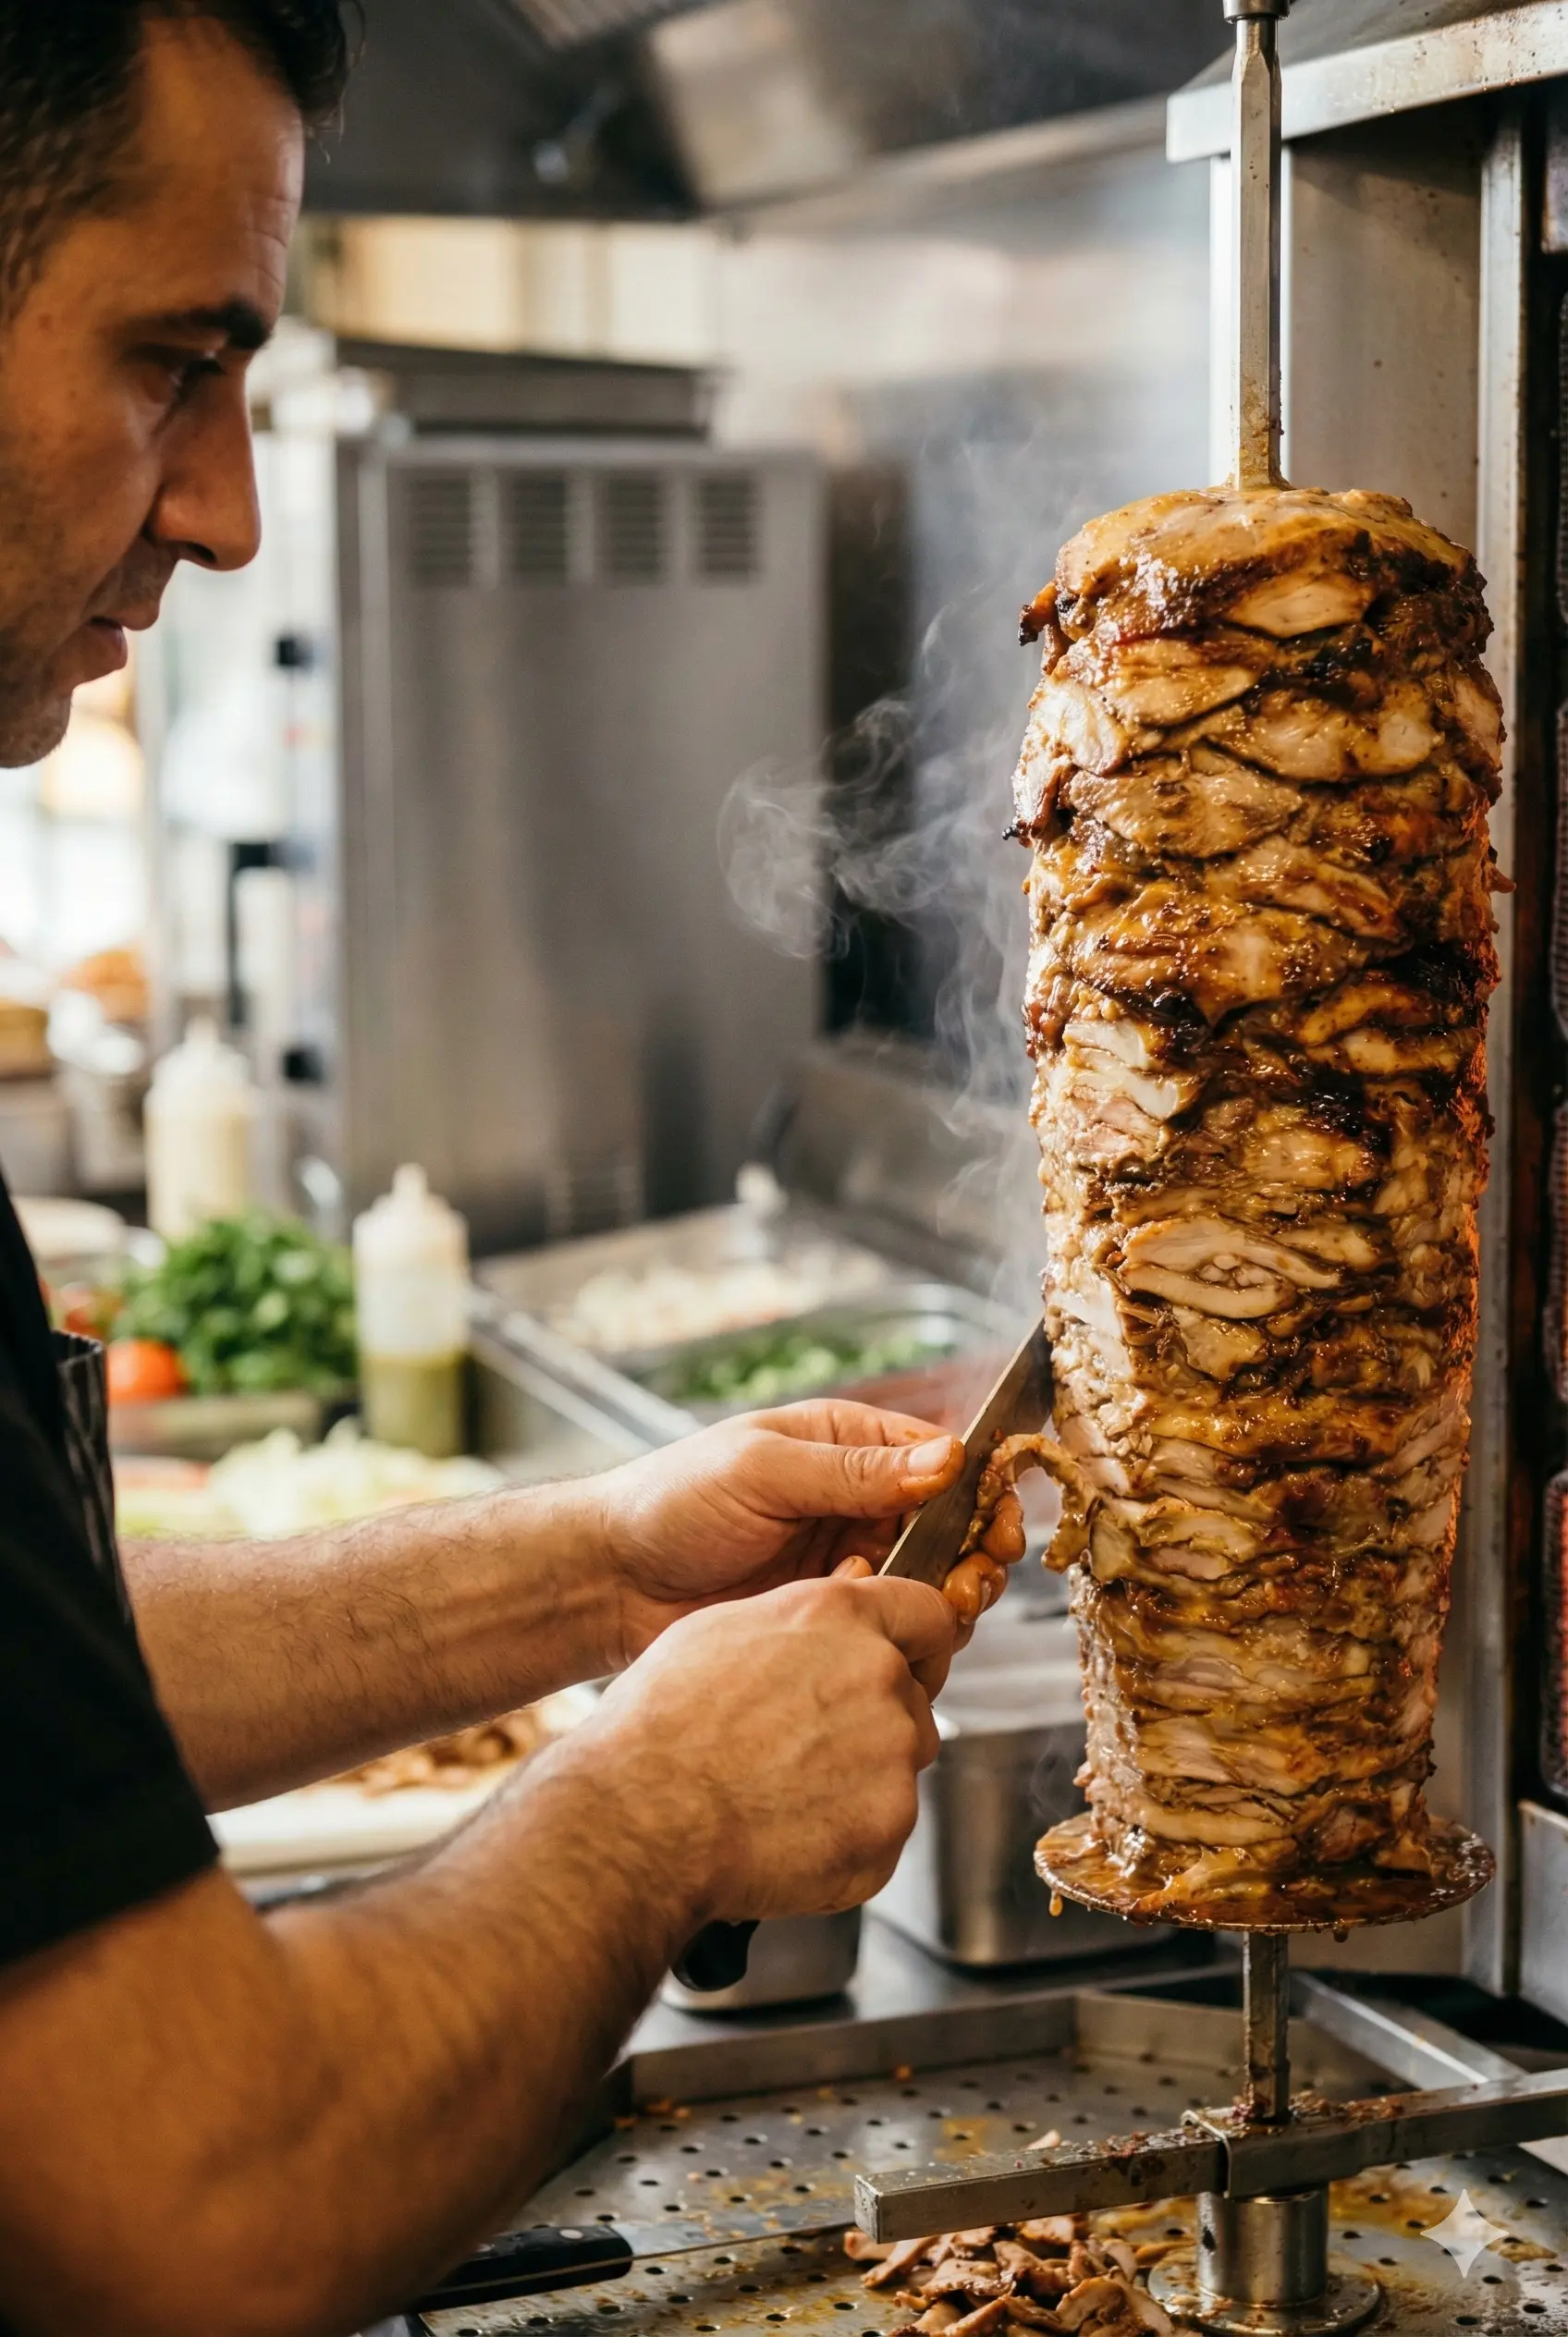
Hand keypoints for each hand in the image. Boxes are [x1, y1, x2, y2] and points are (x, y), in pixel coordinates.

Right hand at [579, 1572, 955, 1924]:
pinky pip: (880, 1833)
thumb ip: (802, 1620)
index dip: (915, 1642)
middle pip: (913, 1700)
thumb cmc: (662, 1723)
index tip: (902, 1663)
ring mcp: (891, 1757)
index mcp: (842, 1617)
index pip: (928, 1614)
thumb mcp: (724, 1630)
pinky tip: (784, 1833)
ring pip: (897, 1769)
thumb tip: (834, 1612)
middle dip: (874, 1722)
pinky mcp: (887, 1829)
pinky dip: (845, 1840)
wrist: (644, 1815)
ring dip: (859, 1782)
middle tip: (803, 1747)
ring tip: (782, 1794)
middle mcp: (880, 1677)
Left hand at [595, 1401, 962, 1670]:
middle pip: (950, 1524)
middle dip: (975, 1552)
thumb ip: (852, 1471)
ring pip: (931, 1580)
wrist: (610, 1584)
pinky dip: (902, 1632)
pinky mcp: (832, 1617)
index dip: (980, 1488)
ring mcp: (847, 1561)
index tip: (998, 1520)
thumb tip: (946, 1459)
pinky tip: (876, 1635)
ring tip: (938, 1610)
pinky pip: (892, 1624)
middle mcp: (856, 1500)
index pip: (939, 1457)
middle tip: (973, 1579)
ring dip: (946, 1596)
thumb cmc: (671, 1504)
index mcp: (844, 1443)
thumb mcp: (761, 1471)